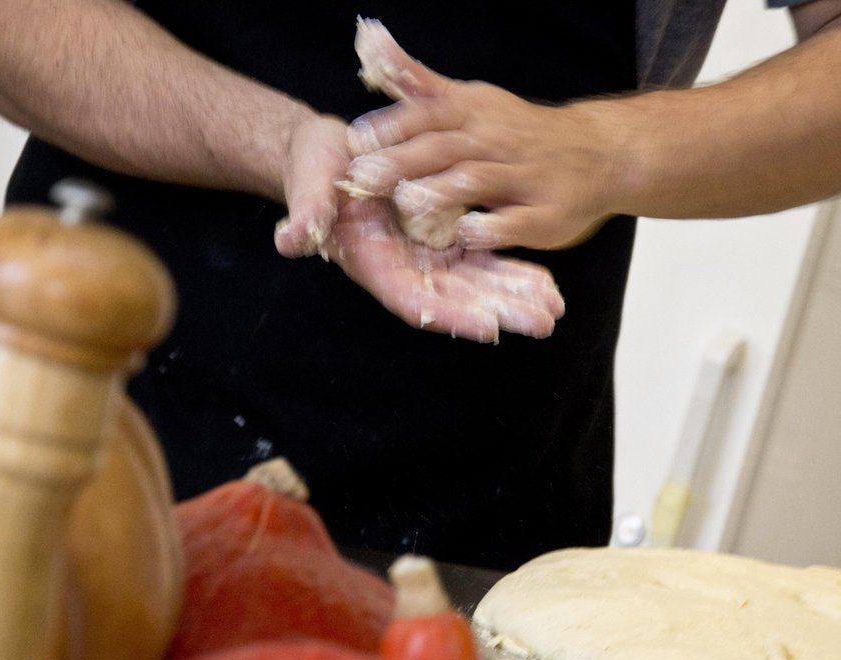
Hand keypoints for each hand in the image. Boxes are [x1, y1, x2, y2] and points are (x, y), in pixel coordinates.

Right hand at [273, 106, 564, 342]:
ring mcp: (427, 256)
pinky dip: (512, 271)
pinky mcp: (444, 237)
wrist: (332, 151)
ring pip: (477, 285)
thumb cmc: (316, 169)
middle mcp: (404, 269)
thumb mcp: (308, 185)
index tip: (485, 327)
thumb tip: (288, 240)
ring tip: (553, 309)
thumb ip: (305, 214)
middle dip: (499, 312)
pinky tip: (545, 284)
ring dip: (515, 297)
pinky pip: (483, 259)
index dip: (451, 314)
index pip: (414, 299)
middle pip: (457, 300)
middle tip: (541, 322)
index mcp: (373, 263)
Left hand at [343, 18, 618, 251]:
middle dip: (403, 161)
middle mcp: (498, 140)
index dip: (391, 125)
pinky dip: (493, 227)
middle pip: (444, 147)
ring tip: (409, 202)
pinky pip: (517, 222)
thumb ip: (420, 84)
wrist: (600, 153)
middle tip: (363, 178)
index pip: (427, 113)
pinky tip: (468, 234)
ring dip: (443, 190)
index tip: (355, 139)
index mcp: (475, 113)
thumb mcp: (471, 100)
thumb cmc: (519, 132)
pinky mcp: (546, 214)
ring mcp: (525, 178)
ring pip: (478, 180)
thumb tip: (371, 41)